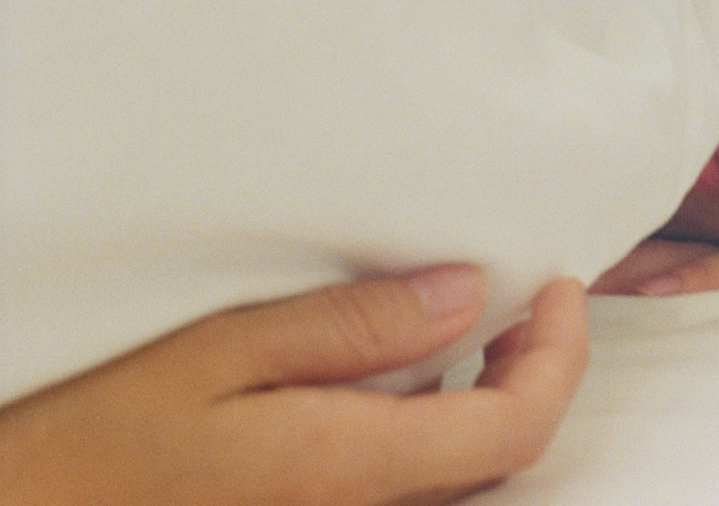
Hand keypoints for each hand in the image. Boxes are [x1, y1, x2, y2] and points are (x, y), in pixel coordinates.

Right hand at [0, 267, 587, 505]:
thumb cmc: (103, 432)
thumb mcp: (222, 349)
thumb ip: (357, 325)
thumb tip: (469, 293)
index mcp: (352, 465)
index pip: (515, 426)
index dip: (561, 355)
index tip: (562, 287)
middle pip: (506, 458)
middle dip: (541, 374)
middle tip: (535, 301)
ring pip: (468, 478)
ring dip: (498, 403)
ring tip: (487, 329)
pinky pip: (419, 487)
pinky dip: (448, 431)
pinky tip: (417, 380)